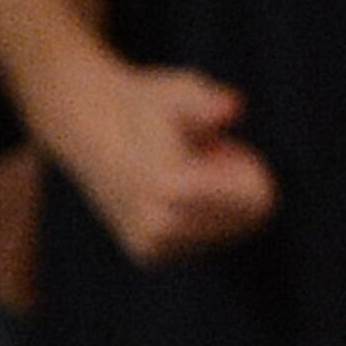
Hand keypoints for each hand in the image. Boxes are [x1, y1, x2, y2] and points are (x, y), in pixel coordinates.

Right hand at [39, 57, 276, 267]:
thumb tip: (234, 109)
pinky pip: (204, 239)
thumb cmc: (145, 103)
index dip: (248, 167)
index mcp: (170, 189)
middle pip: (247, 219)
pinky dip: (202, 214)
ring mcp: (152, 247)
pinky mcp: (149, 255)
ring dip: (221, 200)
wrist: (89, 126)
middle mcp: (159, 229)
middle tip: (201, 155)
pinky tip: (172, 189)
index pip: (256, 202)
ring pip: (228, 231)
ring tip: (184, 170)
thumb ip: (207, 101)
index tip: (219, 145)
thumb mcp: (178, 90)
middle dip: (236, 185)